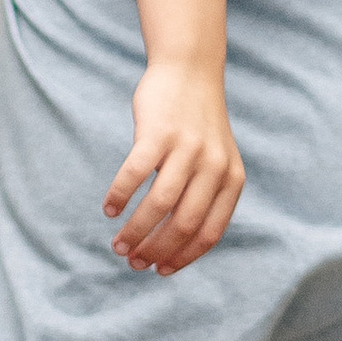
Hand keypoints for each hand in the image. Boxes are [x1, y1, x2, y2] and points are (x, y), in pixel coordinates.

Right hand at [105, 58, 244, 275]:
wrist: (190, 69)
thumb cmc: (197, 123)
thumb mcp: (216, 160)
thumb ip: (204, 195)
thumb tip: (172, 244)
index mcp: (231, 179)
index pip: (210, 233)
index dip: (184, 257)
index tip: (161, 271)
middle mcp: (214, 166)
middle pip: (184, 224)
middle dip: (156, 250)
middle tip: (133, 263)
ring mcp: (187, 148)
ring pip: (159, 205)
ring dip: (135, 231)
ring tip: (118, 245)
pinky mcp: (158, 132)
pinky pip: (135, 174)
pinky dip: (120, 196)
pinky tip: (109, 209)